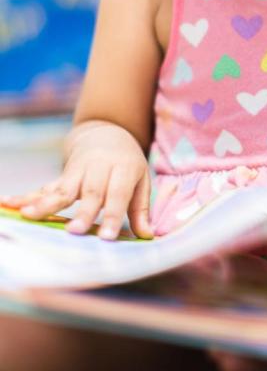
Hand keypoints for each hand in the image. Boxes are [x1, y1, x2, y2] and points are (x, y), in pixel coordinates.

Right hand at [1, 122, 152, 240]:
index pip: (119, 195)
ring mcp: (78, 170)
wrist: (107, 134)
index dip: (113, 215)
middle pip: (91, 192)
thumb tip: (148, 235)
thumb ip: (141, 208)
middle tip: (74, 231)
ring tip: (31, 216)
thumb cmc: (127, 164)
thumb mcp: (141, 180)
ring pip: (63, 187)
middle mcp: (100, 168)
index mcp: (124, 169)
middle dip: (82, 212)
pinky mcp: (63, 174)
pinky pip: (44, 186)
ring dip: (46, 203)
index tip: (106, 237)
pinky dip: (26, 195)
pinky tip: (8, 202)